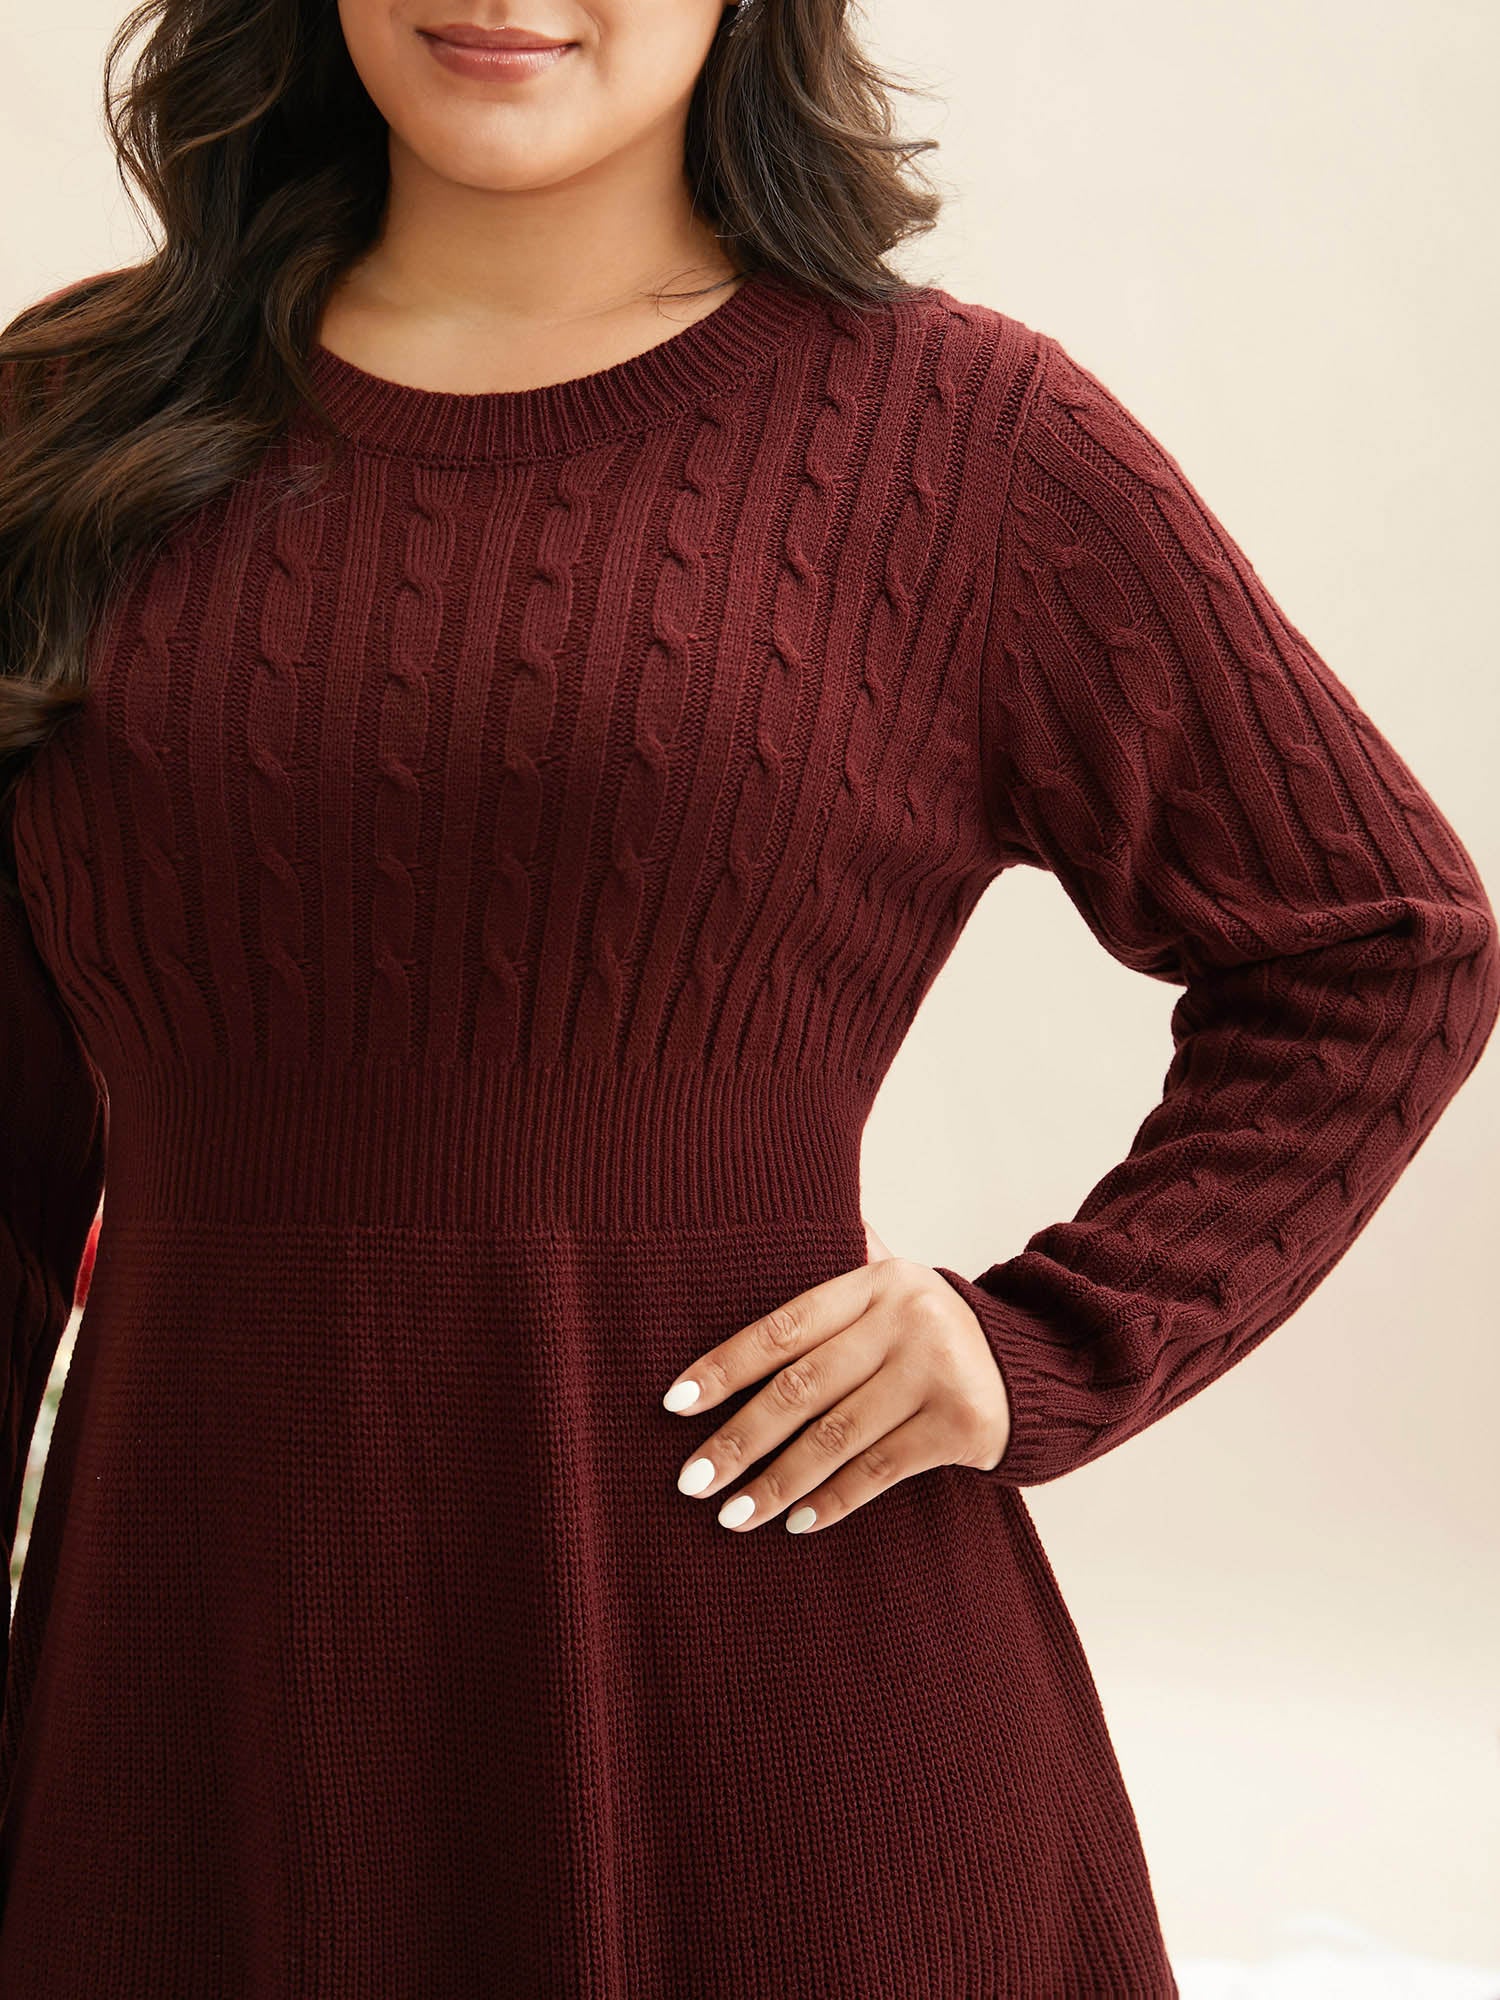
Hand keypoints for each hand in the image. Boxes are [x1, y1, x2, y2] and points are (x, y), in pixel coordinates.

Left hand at [660, 1225, 1012, 1534]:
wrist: (1034, 1367)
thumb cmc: (931, 1331)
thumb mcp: (892, 1288)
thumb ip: (836, 1273)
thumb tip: (762, 1230)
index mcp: (876, 1281)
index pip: (784, 1326)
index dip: (726, 1365)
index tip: (676, 1403)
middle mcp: (905, 1320)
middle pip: (803, 1388)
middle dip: (739, 1439)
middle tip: (691, 1480)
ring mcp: (936, 1371)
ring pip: (836, 1436)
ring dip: (777, 1482)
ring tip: (731, 1514)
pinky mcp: (961, 1424)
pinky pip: (880, 1469)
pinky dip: (834, 1498)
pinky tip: (797, 1521)